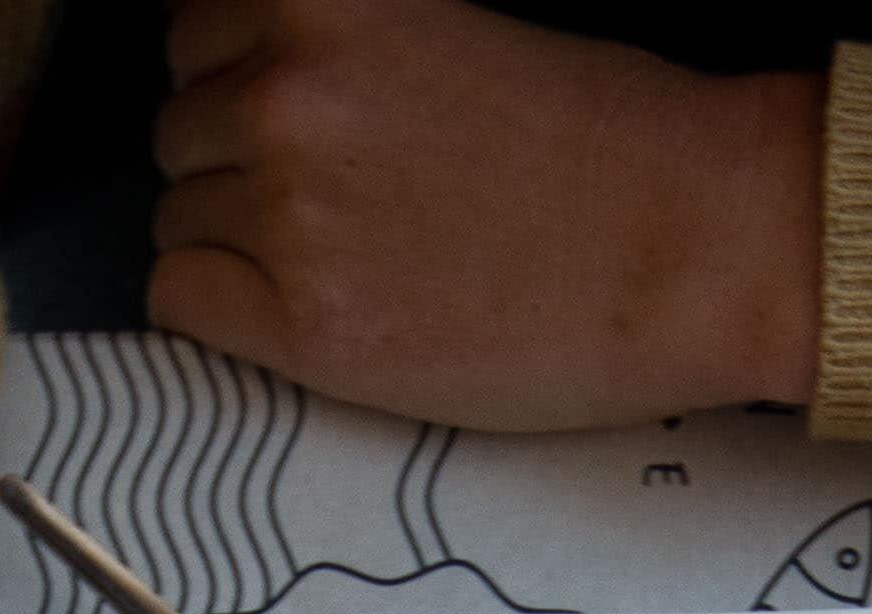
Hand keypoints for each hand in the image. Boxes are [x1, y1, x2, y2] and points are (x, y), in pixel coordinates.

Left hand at [150, 0, 820, 431]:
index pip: (192, 26)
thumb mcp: (440, 24)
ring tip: (347, 257)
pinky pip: (180, 302)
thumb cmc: (602, 143)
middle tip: (342, 199)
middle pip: (180, 127)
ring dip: (238, 240)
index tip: (289, 113)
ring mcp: (290, 210)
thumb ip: (334, 42)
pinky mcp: (307, 323)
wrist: (694, 245)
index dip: (238, 75)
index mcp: (322, 1)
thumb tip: (241, 78)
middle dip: (239, 162)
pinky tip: (312, 308)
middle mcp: (287, 92)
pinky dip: (223, 311)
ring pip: (177, 218)